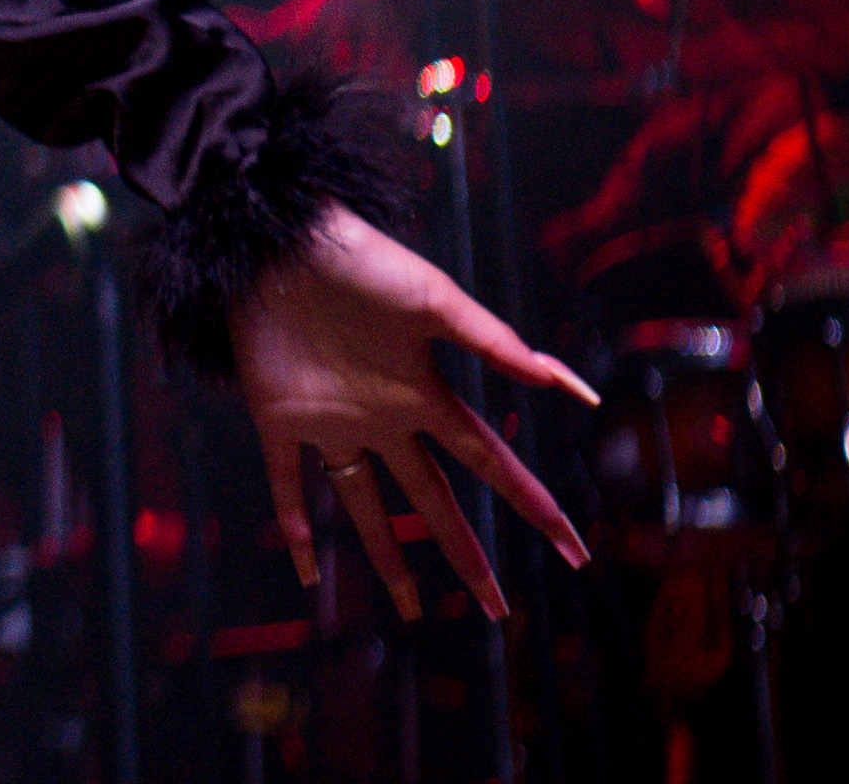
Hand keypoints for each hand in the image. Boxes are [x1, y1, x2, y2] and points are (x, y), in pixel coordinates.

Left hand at [232, 205, 594, 620]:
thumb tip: (570, 383)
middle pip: (433, 500)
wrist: (278, 238)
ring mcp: (330, 421)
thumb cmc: (360, 259)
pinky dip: (292, 525)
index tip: (571, 548)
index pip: (491, 462)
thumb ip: (496, 344)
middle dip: (465, 554)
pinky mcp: (277, 414)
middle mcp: (383, 419)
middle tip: (495, 609)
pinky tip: (304, 570)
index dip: (531, 505)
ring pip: (364, 504)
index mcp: (425, 394)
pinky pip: (283, 481)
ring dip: (385, 556)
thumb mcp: (436, 300)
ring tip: (408, 610)